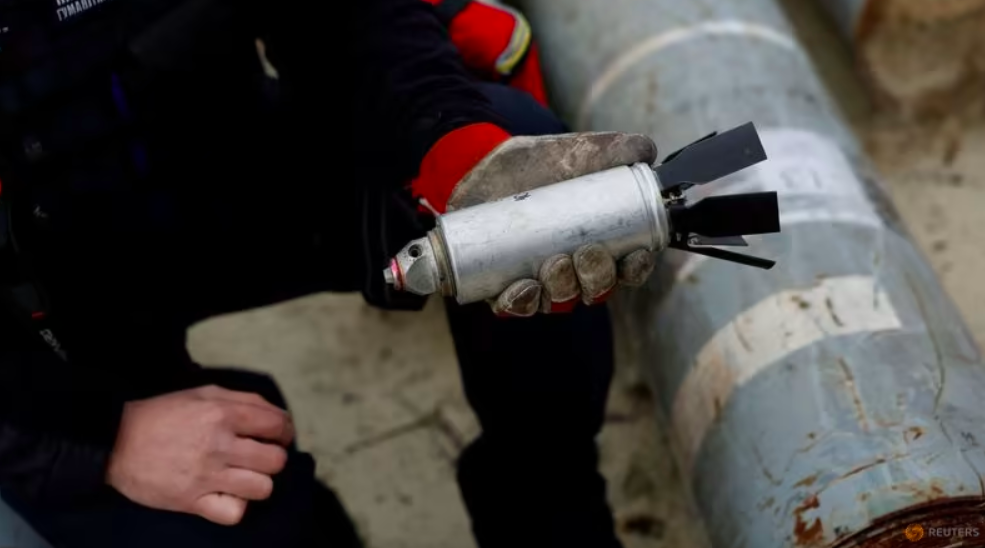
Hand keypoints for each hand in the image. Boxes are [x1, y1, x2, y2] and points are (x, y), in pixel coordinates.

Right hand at [107, 385, 293, 524]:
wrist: (115, 443)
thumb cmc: (162, 415)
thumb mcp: (203, 393)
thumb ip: (243, 400)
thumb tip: (277, 415)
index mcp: (223, 414)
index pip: (277, 425)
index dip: (284, 432)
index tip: (278, 437)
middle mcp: (219, 445)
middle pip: (275, 460)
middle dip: (273, 458)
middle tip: (260, 457)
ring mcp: (206, 476)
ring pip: (262, 488)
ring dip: (258, 483)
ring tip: (244, 477)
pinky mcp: (192, 502)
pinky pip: (234, 513)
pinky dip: (235, 506)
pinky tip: (227, 495)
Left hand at [447, 131, 659, 316]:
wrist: (484, 163)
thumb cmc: (539, 163)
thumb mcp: (576, 151)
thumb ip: (614, 148)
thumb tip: (647, 152)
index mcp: (601, 245)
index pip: (627, 269)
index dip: (635, 269)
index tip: (634, 257)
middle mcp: (573, 270)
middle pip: (595, 290)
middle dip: (597, 279)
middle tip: (587, 253)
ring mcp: (538, 280)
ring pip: (558, 301)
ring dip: (562, 289)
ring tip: (555, 263)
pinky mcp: (501, 285)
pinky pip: (513, 307)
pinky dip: (520, 303)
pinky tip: (524, 288)